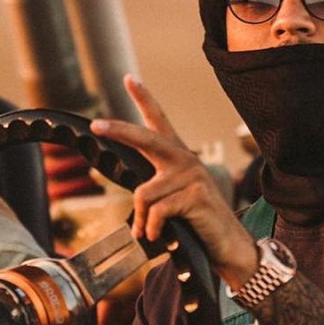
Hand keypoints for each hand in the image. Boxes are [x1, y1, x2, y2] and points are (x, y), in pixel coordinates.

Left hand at [90, 75, 258, 286]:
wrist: (227, 246)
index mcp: (177, 158)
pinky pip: (157, 211)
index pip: (159, 122)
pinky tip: (160, 237)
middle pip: (145, 139)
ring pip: (144, 193)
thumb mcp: (171, 203)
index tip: (129, 78)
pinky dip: (152, 229)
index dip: (144, 99)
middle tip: (96, 125)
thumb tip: (132, 205)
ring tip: (152, 233)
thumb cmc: (195, 225)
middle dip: (118, 131)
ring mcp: (192, 175)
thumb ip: (153, 194)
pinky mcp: (196, 194)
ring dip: (142, 220)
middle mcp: (185, 160)